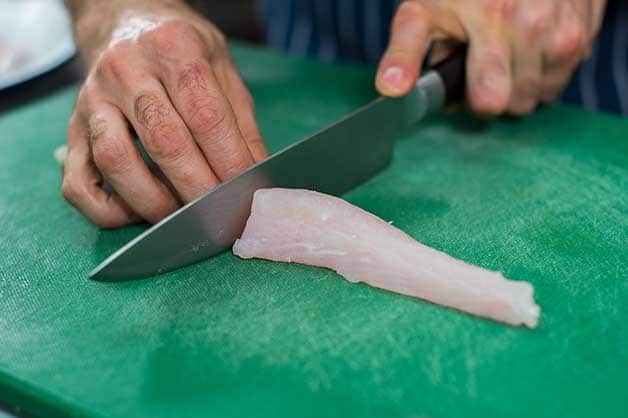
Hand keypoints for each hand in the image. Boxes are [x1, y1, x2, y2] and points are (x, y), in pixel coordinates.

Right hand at [62, 0, 266, 227]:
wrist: (124, 21)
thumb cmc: (181, 50)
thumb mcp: (222, 68)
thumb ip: (241, 121)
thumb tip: (256, 174)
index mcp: (173, 48)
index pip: (206, 115)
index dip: (229, 161)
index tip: (246, 191)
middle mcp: (126, 69)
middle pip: (164, 140)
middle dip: (198, 188)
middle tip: (220, 214)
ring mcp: (92, 100)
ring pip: (115, 160)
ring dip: (154, 201)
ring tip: (182, 217)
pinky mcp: (72, 129)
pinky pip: (77, 182)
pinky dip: (106, 209)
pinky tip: (136, 212)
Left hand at [376, 0, 606, 114]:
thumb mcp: (424, 11)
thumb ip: (407, 51)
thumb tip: (393, 89)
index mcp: (489, 21)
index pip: (489, 98)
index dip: (473, 102)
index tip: (466, 94)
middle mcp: (531, 25)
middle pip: (513, 105)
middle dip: (494, 96)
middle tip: (482, 70)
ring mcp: (562, 30)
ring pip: (538, 97)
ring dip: (520, 85)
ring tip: (505, 55)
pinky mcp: (584, 33)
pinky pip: (561, 80)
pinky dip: (544, 72)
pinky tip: (529, 48)